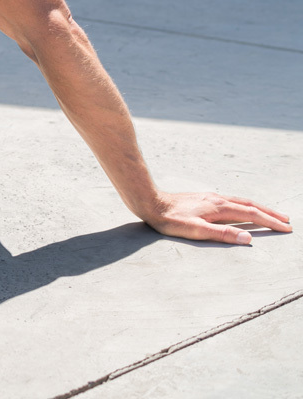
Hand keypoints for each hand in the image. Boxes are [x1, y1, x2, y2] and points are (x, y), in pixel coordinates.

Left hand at [142, 191, 290, 244]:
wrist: (150, 202)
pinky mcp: (203, 198)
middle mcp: (218, 199)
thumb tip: (248, 239)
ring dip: (258, 208)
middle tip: (286, 220)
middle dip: (269, 213)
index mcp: (219, 208)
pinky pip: (231, 200)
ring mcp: (211, 197)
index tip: (286, 228)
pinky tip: (241, 209)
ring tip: (270, 214)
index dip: (270, 222)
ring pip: (241, 201)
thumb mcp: (195, 231)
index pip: (252, 215)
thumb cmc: (170, 220)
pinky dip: (244, 205)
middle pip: (250, 205)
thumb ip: (222, 235)